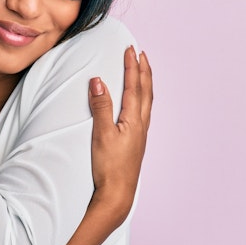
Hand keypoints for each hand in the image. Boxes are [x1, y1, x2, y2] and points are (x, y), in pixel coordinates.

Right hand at [87, 46, 152, 223]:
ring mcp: (140, 135)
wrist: (117, 194)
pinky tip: (138, 104)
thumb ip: (101, 107)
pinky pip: (143, 113)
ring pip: (147, 102)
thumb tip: (99, 81)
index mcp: (134, 120)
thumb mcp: (101, 134)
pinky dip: (142, 100)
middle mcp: (141, 125)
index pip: (134, 87)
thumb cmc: (109, 167)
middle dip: (143, 71)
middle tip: (141, 54)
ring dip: (145, 84)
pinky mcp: (136, 143)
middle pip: (145, 91)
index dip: (132, 67)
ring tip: (142, 73)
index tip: (130, 50)